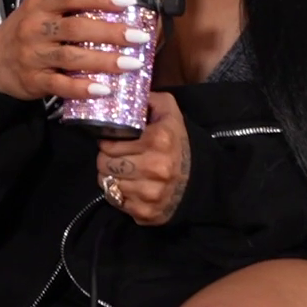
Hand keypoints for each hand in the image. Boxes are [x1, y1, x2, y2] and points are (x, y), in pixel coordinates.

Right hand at [0, 0, 149, 101]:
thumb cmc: (24, 32)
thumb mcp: (39, 11)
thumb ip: (68, 9)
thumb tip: (116, 9)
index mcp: (39, 5)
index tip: (127, 1)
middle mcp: (35, 28)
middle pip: (76, 28)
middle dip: (111, 32)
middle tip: (139, 36)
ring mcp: (33, 55)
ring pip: (72, 58)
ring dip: (104, 61)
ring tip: (132, 63)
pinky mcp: (33, 80)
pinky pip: (61, 85)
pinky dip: (83, 88)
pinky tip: (103, 89)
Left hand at [96, 92, 190, 224]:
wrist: (203, 179)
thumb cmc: (178, 143)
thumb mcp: (169, 112)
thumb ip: (146, 99)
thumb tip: (119, 94)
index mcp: (158, 140)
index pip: (109, 143)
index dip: (107, 141)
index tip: (112, 141)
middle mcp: (154, 168)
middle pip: (104, 164)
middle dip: (106, 158)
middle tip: (116, 156)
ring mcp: (150, 193)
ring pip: (107, 183)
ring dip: (110, 176)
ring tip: (123, 170)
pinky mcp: (146, 213)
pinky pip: (116, 201)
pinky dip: (118, 194)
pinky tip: (131, 186)